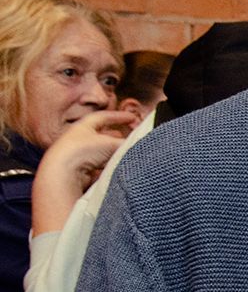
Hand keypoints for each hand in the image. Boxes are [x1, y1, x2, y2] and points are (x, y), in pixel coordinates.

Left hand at [31, 110, 134, 235]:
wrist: (61, 174)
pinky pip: (97, 167)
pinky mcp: (77, 172)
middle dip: (117, 136)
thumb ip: (128, 143)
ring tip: (126, 156)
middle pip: (101, 135)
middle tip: (131, 138)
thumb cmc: (82, 152)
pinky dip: (107, 167)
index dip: (119, 117)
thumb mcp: (111, 144)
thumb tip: (142, 144)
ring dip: (113, 154)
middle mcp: (77, 139)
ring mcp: (76, 156)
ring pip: (100, 152)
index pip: (103, 117)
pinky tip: (115, 171)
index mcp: (82, 127)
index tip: (133, 118)